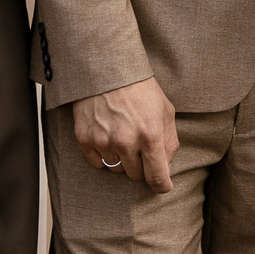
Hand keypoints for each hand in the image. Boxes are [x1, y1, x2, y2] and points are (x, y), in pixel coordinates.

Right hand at [75, 77, 177, 193]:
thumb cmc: (139, 87)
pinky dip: (104, 155)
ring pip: (116, 169)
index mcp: (150, 135)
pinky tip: (107, 135)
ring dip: (121, 158)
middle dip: (140, 164)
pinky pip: (98, 163)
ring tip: (121, 134)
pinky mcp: (85, 139)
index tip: (162, 186)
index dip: (161, 185)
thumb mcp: (165, 110)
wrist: (106, 68)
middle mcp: (126, 142)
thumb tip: (167, 167)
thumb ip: (169, 142)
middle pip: (136, 175)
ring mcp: (104, 141)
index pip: (157, 177)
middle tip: (138, 143)